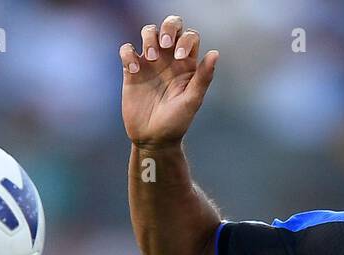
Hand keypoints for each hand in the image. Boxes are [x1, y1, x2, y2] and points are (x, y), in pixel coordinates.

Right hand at [119, 14, 218, 147]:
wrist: (153, 139)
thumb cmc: (176, 123)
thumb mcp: (192, 101)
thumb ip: (203, 77)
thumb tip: (215, 53)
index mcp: (186, 64)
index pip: (190, 36)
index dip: (185, 39)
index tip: (178, 57)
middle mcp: (169, 59)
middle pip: (170, 26)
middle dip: (168, 27)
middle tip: (165, 45)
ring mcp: (150, 63)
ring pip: (149, 32)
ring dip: (149, 38)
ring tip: (151, 58)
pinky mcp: (131, 71)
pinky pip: (127, 50)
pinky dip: (128, 53)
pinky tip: (133, 69)